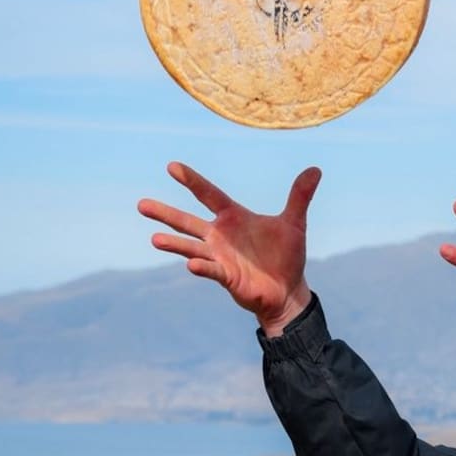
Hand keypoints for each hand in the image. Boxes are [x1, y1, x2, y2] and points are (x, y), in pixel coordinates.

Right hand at [137, 162, 320, 335]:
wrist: (288, 289)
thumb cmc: (286, 256)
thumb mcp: (294, 223)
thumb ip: (299, 197)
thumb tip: (315, 170)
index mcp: (233, 217)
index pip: (208, 194)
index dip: (192, 181)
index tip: (172, 166)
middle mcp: (220, 236)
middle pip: (188, 221)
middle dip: (166, 213)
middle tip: (141, 204)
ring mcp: (220, 257)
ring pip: (191, 247)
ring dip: (174, 243)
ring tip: (154, 238)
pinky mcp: (226, 277)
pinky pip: (211, 270)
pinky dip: (202, 267)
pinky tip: (191, 264)